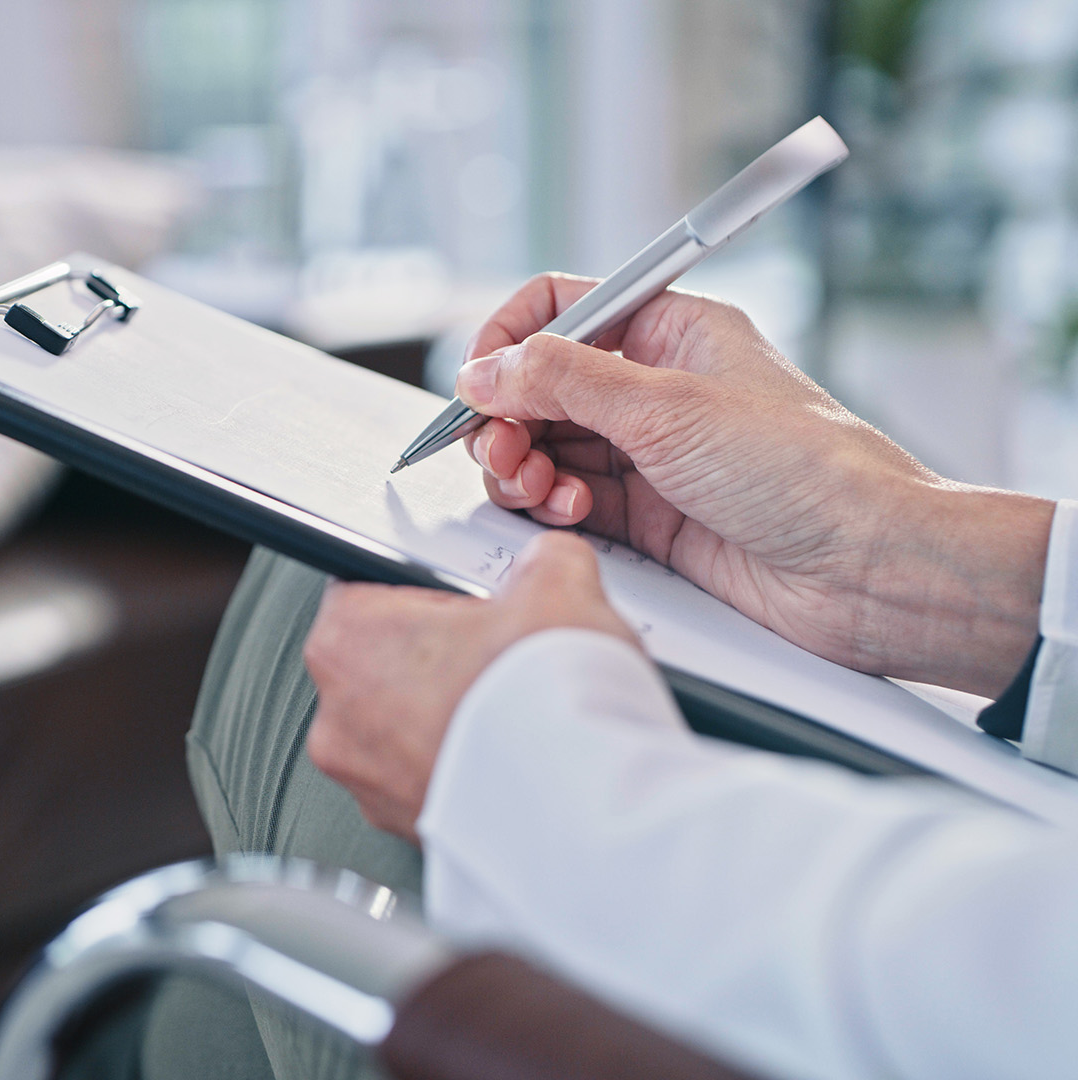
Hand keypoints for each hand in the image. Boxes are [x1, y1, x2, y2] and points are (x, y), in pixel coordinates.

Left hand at [305, 533, 635, 837]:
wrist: (583, 817)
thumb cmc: (547, 707)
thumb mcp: (558, 589)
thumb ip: (541, 561)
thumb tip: (546, 563)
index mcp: (346, 639)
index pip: (367, 585)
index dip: (428, 586)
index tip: (469, 596)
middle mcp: (338, 717)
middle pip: (387, 660)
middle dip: (443, 652)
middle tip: (503, 651)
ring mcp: (366, 782)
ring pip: (406, 725)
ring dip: (454, 713)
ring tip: (519, 708)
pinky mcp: (403, 827)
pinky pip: (430, 778)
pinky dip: (467, 766)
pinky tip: (518, 754)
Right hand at [452, 273, 1051, 695]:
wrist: (867, 568)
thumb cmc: (807, 471)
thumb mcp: (669, 408)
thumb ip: (564, 383)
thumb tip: (487, 368)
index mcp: (673, 332)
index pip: (564, 307)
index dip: (511, 338)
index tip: (478, 378)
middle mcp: (657, 388)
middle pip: (540, 385)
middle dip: (507, 417)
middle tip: (502, 450)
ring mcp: (650, 454)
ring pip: (546, 446)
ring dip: (524, 466)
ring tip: (537, 488)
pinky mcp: (648, 516)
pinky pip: (568, 499)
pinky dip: (551, 505)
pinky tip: (571, 513)